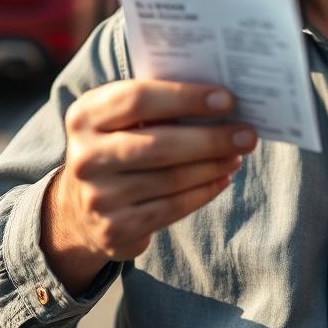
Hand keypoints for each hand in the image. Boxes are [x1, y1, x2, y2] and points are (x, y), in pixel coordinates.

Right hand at [42, 80, 256, 292]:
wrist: (79, 208)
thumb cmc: (117, 146)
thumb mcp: (120, 119)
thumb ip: (157, 104)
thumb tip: (220, 101)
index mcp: (85, 116)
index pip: (138, 99)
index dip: (186, 98)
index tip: (227, 100)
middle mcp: (85, 157)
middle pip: (159, 145)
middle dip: (211, 139)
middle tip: (247, 134)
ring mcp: (98, 197)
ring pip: (170, 179)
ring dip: (213, 166)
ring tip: (238, 154)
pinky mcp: (115, 230)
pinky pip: (171, 208)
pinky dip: (203, 192)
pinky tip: (222, 179)